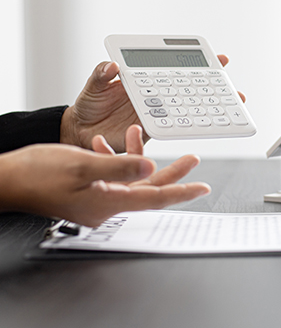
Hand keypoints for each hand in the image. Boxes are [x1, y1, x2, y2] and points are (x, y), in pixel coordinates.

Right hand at [0, 126, 209, 226]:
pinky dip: (114, 160)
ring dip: (139, 158)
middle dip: (172, 172)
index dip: (181, 191)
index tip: (202, 187)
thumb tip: (150, 166)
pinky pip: (112, 178)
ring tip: (141, 134)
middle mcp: (106, 205)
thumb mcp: (82, 164)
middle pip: (149, 189)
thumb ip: (119, 166)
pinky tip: (106, 143)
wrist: (6, 180)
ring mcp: (97, 200)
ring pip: (131, 180)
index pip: (155, 197)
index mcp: (108, 202)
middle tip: (192, 159)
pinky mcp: (87, 193)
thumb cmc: (36, 174)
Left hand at [60, 55, 244, 152]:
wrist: (81, 134)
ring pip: (188, 109)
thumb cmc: (88, 106)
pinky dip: (190, 126)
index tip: (220, 60)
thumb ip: (101, 75)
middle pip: (191, 89)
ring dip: (210, 109)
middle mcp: (156, 95)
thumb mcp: (93, 86)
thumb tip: (112, 67)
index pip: (175, 68)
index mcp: (145, 80)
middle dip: (215, 88)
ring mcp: (157, 112)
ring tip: (231, 107)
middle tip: (234, 89)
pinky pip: (174, 128)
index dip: (198, 63)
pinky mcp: (153, 131)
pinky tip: (206, 125)